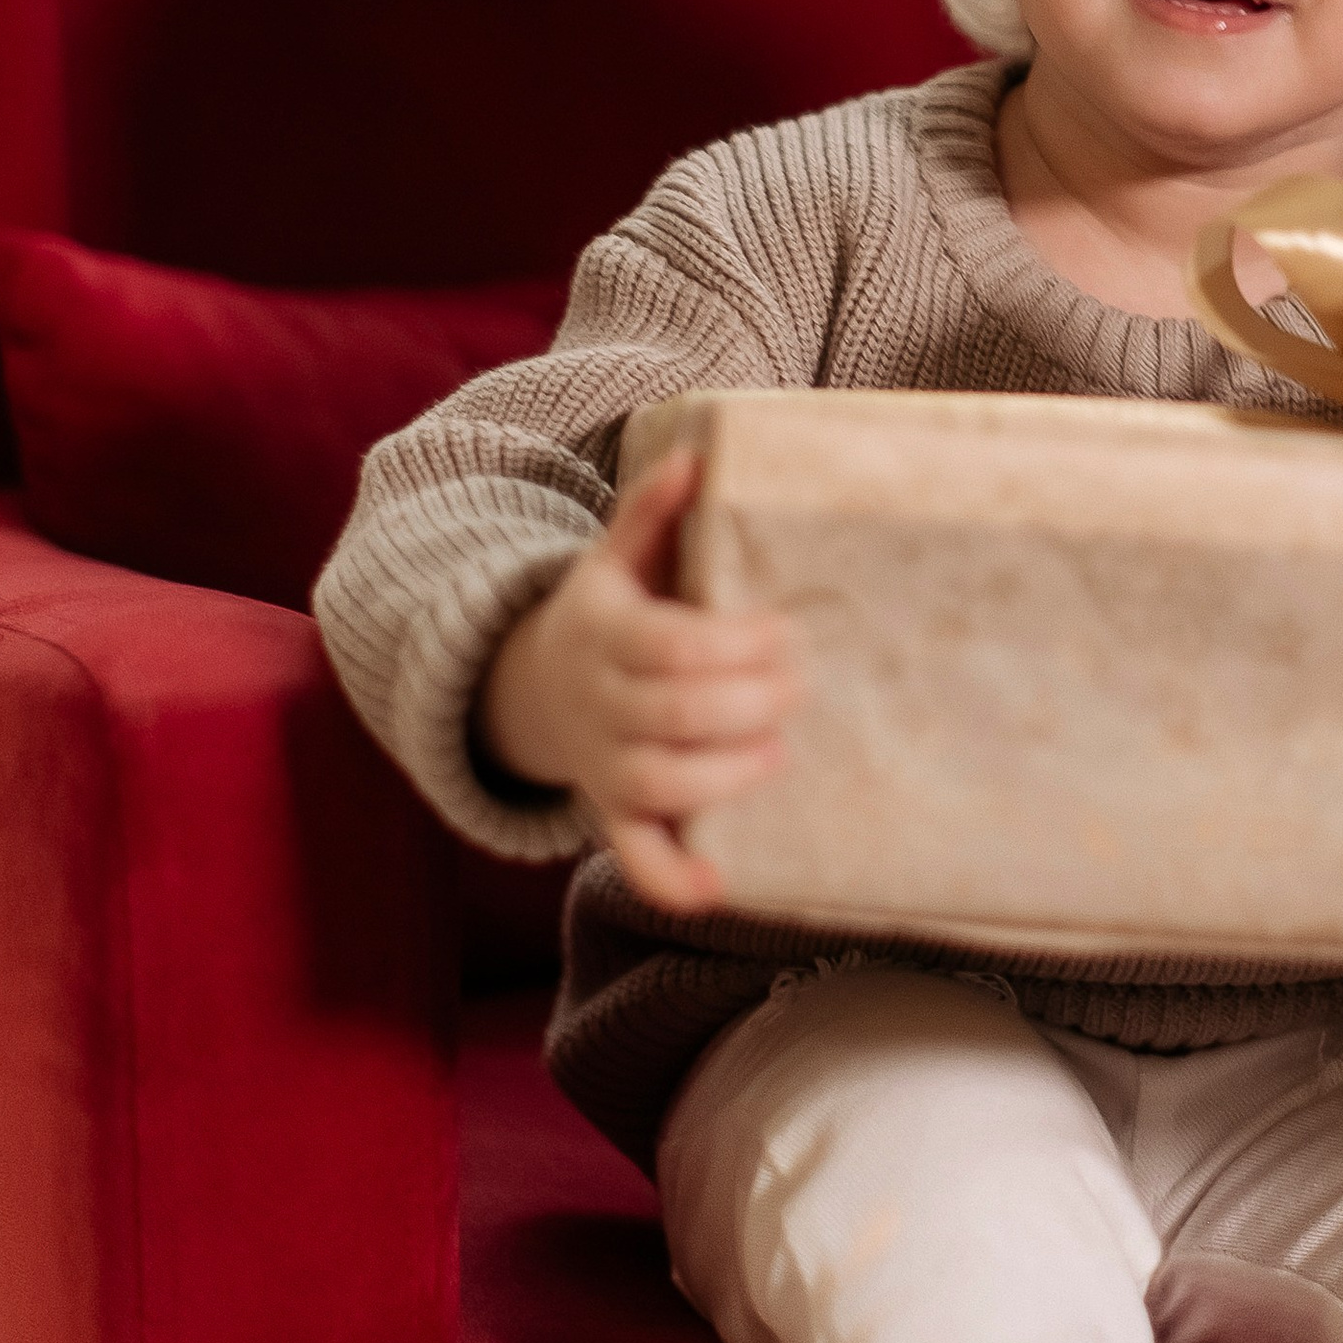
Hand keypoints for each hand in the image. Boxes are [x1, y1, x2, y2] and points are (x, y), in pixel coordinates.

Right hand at [477, 450, 793, 916]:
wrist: (543, 684)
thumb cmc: (615, 610)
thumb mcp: (621, 555)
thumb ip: (653, 509)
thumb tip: (695, 456)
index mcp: (604, 631)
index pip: (667, 644)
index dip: (732, 645)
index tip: (785, 633)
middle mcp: (599, 703)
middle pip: (670, 714)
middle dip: (745, 703)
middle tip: (799, 686)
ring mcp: (603, 764)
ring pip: (657, 782)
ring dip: (723, 774)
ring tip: (778, 752)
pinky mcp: (613, 814)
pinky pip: (634, 857)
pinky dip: (672, 879)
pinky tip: (721, 886)